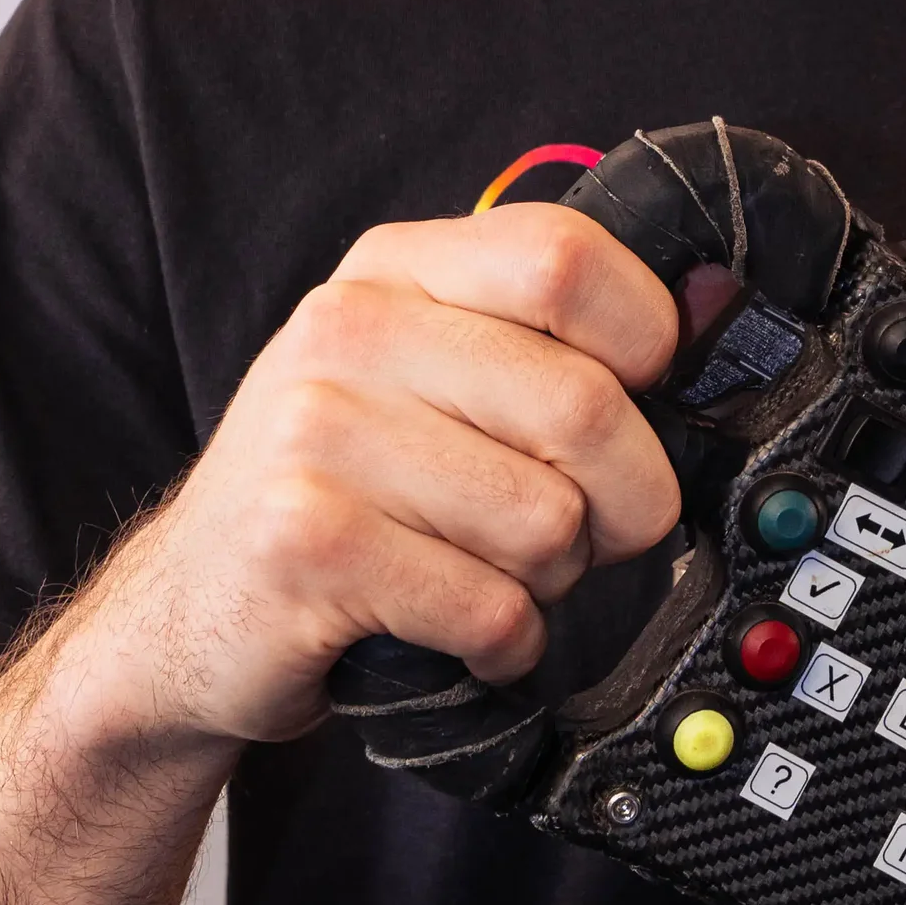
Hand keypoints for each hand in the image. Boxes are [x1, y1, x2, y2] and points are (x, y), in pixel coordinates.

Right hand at [75, 206, 681, 745]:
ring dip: (549, 582)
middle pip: (585, 408)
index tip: (643, 398)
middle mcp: (347, 332)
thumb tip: (718, 307)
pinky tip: (449, 630)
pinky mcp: (305, 547)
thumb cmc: (342, 489)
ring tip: (483, 573)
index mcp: (395, 268)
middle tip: (583, 533)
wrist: (186, 610)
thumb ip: (553, 336)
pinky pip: (489, 609)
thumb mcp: (429, 373)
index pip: (569, 260)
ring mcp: (316, 436)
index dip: (645, 344)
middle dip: (623, 501)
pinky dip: (499, 643)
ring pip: (548, 524)